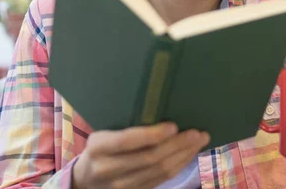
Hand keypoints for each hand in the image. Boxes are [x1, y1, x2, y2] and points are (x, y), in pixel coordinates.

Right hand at [72, 123, 209, 188]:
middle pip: (149, 157)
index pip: (127, 140)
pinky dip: (179, 165)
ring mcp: (121, 185)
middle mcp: (107, 168)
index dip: (152, 134)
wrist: (86, 180)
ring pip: (159, 171)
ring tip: (199, 141)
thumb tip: (162, 105)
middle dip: (177, 144)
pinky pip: (161, 180)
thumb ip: (124, 126)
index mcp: (98, 146)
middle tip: (197, 132)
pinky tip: (189, 154)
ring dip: (183, 155)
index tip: (173, 126)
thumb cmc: (100, 147)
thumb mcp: (102, 133)